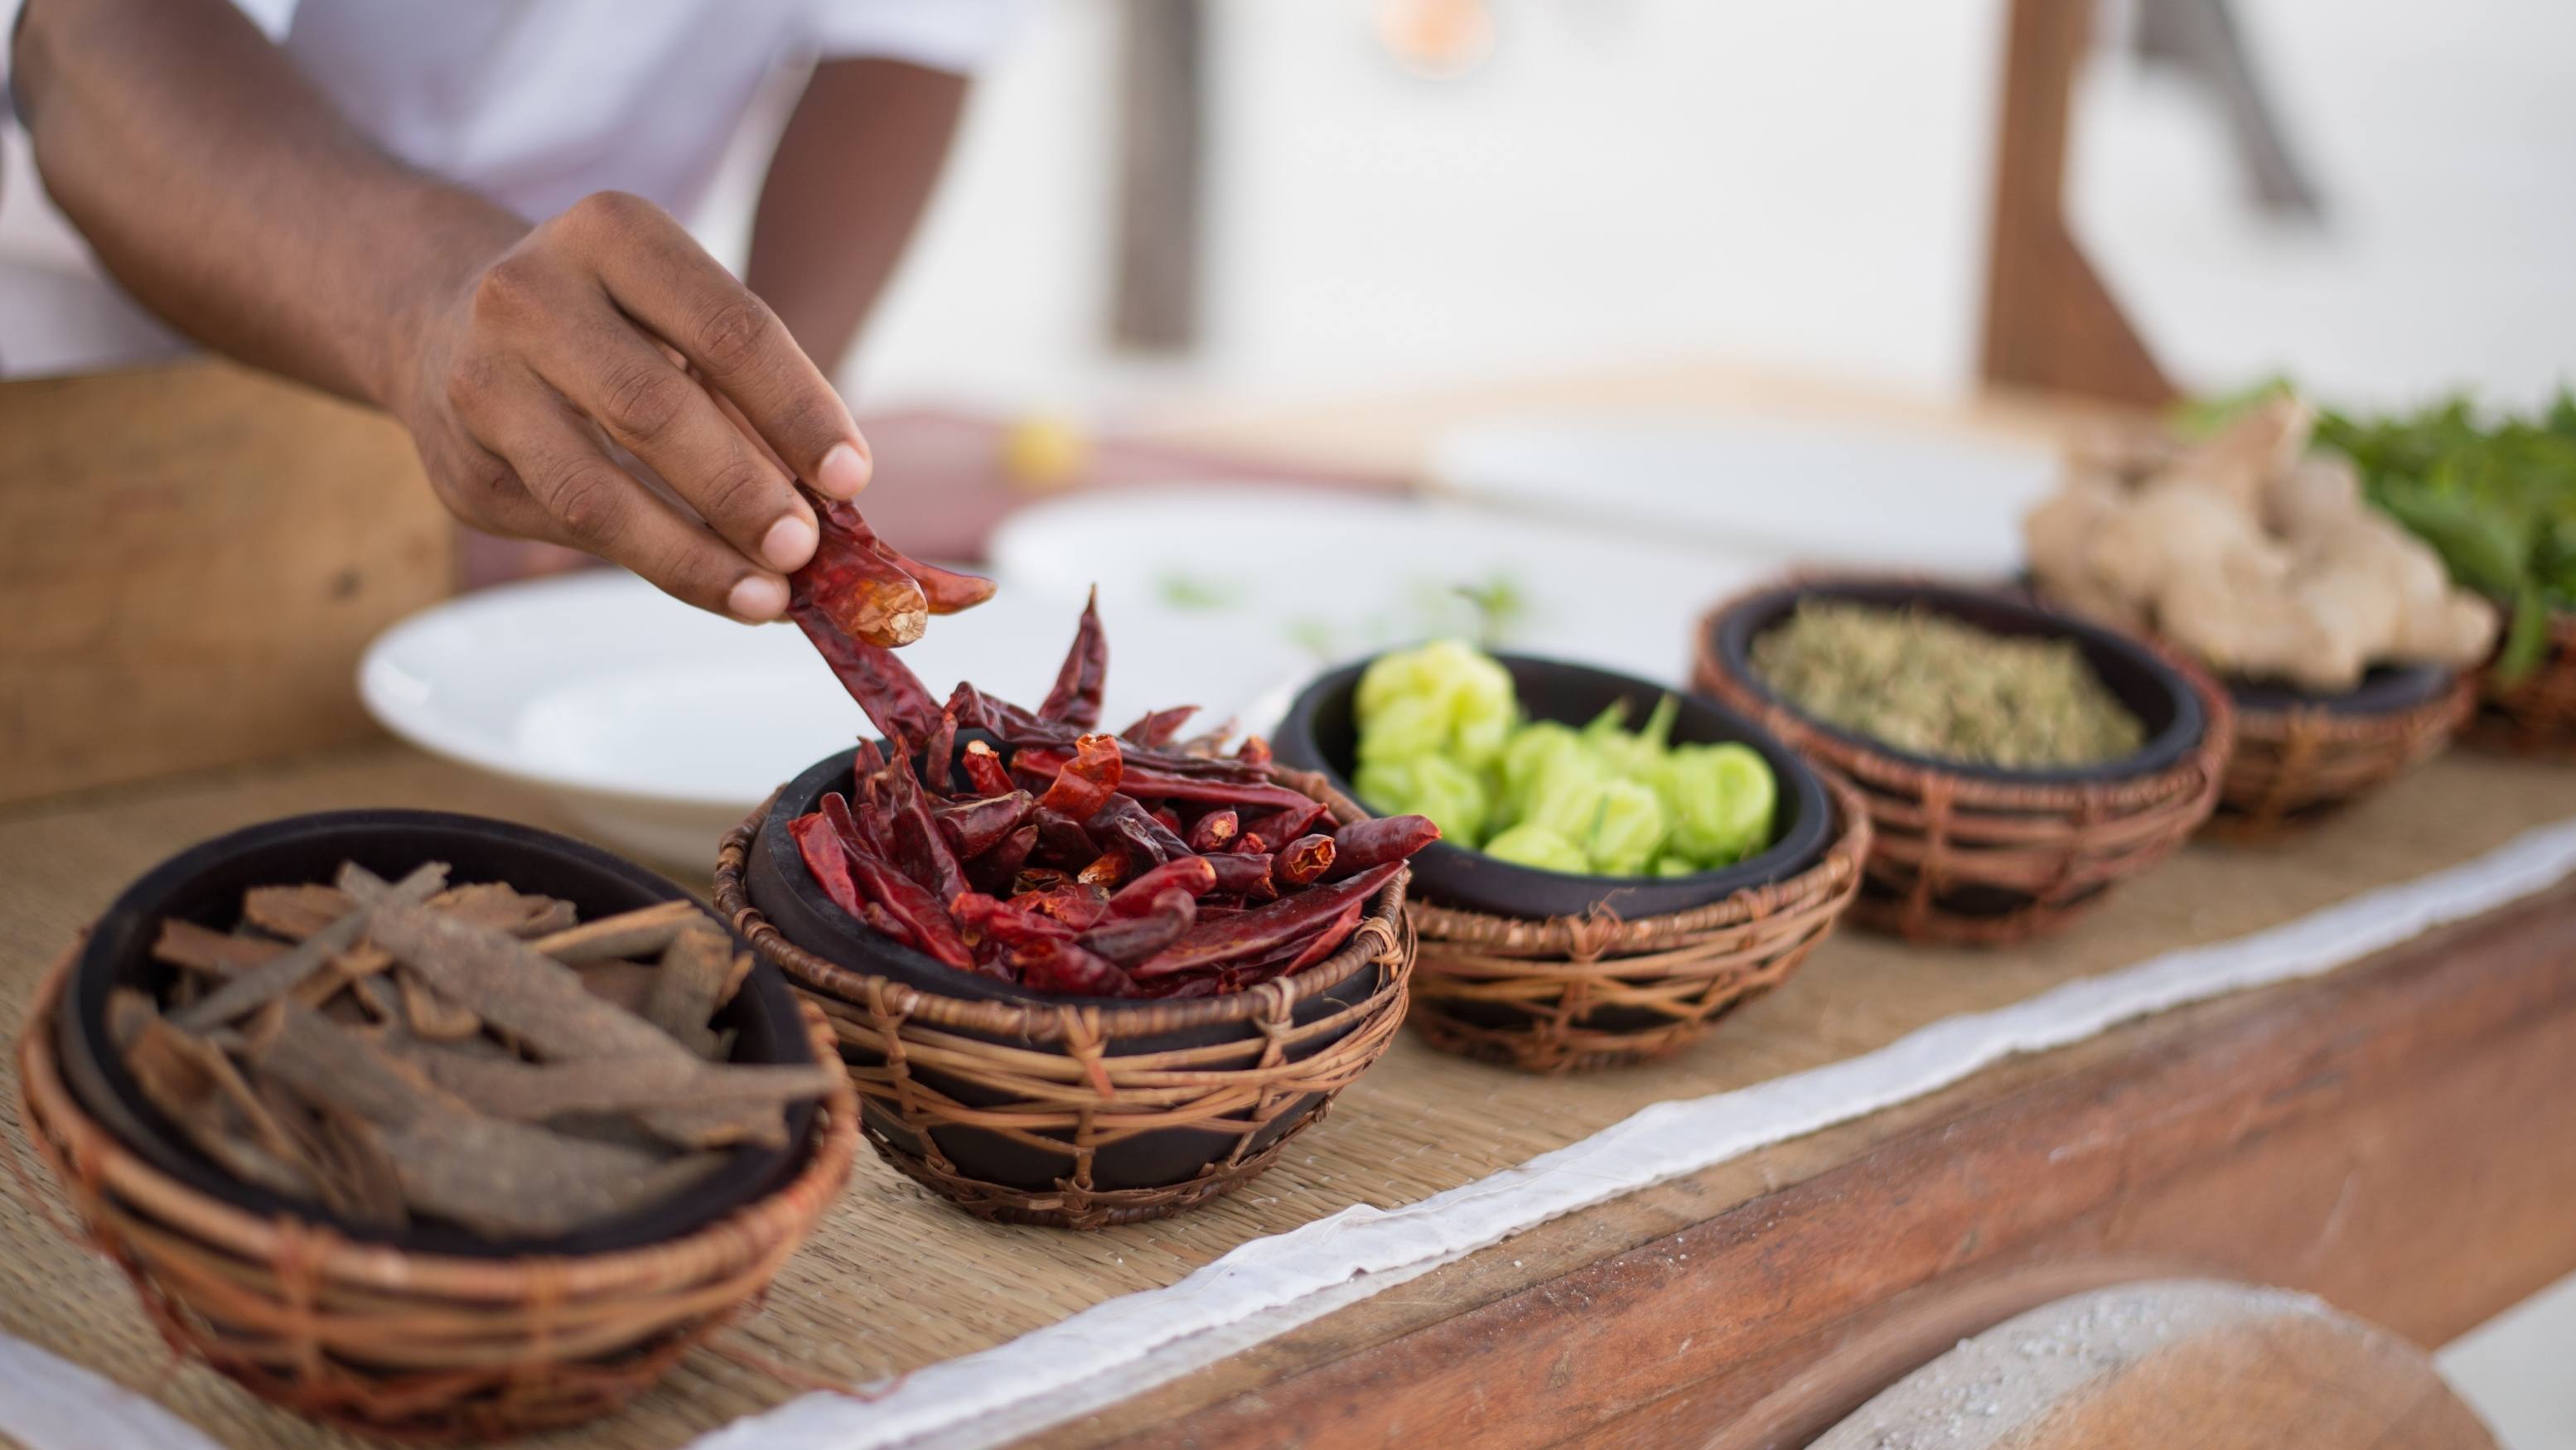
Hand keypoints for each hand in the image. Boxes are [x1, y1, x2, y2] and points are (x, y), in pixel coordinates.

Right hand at [393, 191, 871, 619]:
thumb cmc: (610, 324)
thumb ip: (749, 396)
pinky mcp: (461, 467)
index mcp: (612, 232)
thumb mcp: (678, 318)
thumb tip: (830, 506)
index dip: (797, 409)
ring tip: (768, 596)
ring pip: (596, 491)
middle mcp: (530, 294)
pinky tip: (714, 585)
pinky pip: (568, 530)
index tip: (851, 477)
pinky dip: (652, 565)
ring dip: (694, 556)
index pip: (727, 328)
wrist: (441, 319)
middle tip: (806, 548)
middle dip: (742, 491)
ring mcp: (480, 381)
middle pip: (655, 409)